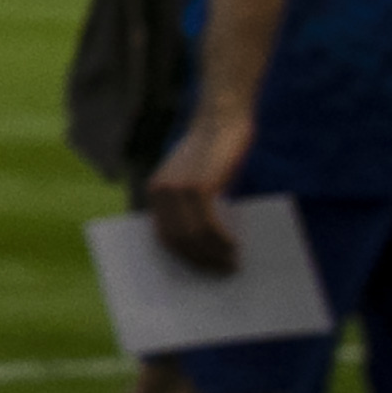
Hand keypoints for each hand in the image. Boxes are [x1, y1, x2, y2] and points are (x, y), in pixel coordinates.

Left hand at [148, 110, 250, 273]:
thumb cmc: (219, 150)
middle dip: (199, 262)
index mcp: (157, 192)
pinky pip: (207, 223)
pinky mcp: (197, 185)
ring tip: (232, 266)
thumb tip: (213, 245)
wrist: (223, 117)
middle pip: (176, 240)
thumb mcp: (204, 180)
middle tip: (220, 275)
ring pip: (192, 236)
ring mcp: (177, 189)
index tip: (196, 273)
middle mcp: (161, 192)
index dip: (180, 257)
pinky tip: (235, 248)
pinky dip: (221, 240)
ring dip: (213, 255)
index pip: (162, 235)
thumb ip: (201, 207)